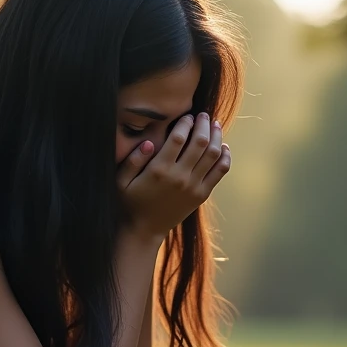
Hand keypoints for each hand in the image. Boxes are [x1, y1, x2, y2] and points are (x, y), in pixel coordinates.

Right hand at [116, 112, 230, 238]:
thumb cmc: (130, 203)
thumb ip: (133, 160)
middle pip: (201, 141)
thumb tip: (149, 141)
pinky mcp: (201, 195)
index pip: (179, 137)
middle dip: (204, 124)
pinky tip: (223, 147)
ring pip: (214, 154)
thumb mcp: (121, 181)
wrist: (143, 230)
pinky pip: (220, 171)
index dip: (186, 122)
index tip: (187, 116)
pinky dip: (225, 157)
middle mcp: (180, 177)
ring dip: (217, 136)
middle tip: (203, 115)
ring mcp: (193, 187)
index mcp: (160, 170)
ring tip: (215, 125)